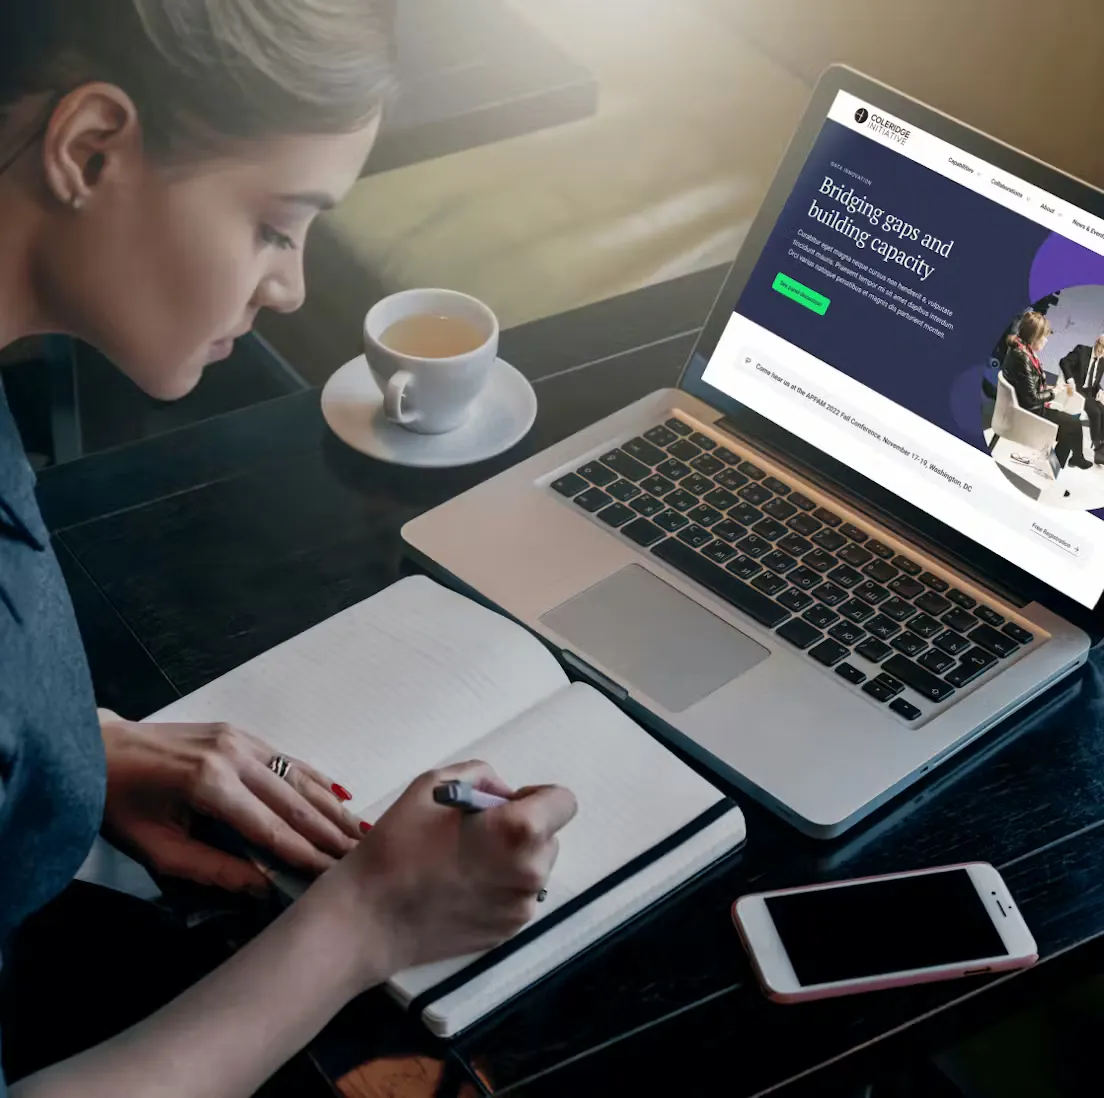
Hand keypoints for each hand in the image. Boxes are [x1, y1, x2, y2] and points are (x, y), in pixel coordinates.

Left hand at [99, 713, 363, 894]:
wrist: (95, 750)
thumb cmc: (118, 804)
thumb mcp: (156, 850)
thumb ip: (212, 870)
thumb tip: (262, 888)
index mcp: (208, 784)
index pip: (270, 828)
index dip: (305, 854)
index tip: (334, 875)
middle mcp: (232, 755)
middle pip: (294, 801)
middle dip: (329, 832)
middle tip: (362, 856)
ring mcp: (239, 739)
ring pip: (298, 777)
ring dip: (330, 806)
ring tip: (360, 831)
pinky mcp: (239, 733)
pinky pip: (286, 759)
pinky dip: (315, 779)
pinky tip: (338, 795)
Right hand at [327, 760, 576, 979]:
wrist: (369, 918)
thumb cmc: (397, 845)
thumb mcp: (433, 784)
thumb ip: (481, 777)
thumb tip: (504, 794)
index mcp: (520, 830)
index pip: (564, 801)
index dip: (537, 796)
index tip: (505, 804)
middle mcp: (531, 871)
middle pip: (549, 836)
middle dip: (522, 828)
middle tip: (476, 832)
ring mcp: (521, 907)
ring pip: (533, 868)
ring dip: (512, 858)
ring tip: (464, 861)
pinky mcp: (508, 932)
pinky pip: (517, 896)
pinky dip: (500, 886)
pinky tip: (461, 887)